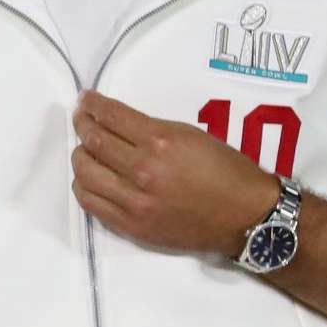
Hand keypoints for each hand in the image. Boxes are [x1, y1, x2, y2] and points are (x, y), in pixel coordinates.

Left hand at [72, 91, 278, 258]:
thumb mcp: (191, 136)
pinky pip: (91, 203)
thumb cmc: (226, 171)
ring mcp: (135, 201)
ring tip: (85, 149)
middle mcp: (143, 170)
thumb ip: (150, 129)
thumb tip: (116, 122)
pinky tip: (89, 178)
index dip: (92, 105)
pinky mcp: (132, 226)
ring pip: (86, 173)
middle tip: (81, 119)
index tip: (85, 100)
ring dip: (80, 156)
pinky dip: (83, 186)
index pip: (111, 117)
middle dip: (82, 125)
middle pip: (94, 142)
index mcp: (160, 142)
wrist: (246, 217)